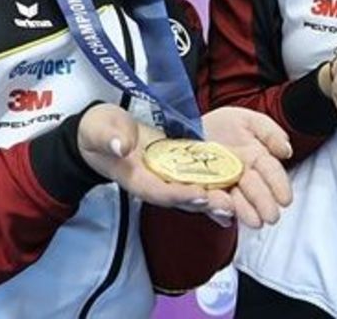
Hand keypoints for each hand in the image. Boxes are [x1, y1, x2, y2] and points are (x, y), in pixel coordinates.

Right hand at [78, 103, 226, 219]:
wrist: (102, 131)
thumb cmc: (99, 132)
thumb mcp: (99, 130)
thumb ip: (109, 138)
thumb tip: (121, 145)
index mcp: (134, 178)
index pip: (158, 191)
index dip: (179, 194)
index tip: (200, 194)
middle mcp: (154, 182)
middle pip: (181, 198)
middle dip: (204, 203)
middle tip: (230, 206)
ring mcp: (167, 176)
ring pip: (193, 192)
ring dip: (214, 199)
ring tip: (238, 205)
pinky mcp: (178, 166)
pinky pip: (198, 179)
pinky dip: (215, 186)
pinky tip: (236, 193)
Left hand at [201, 106, 294, 228]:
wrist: (185, 128)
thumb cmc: (219, 126)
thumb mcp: (247, 120)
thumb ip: (269, 132)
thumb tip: (286, 151)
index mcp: (255, 159)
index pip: (271, 172)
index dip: (279, 185)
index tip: (285, 199)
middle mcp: (239, 176)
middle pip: (254, 191)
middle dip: (263, 204)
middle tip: (271, 216)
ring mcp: (220, 187)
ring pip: (234, 201)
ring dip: (243, 211)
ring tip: (253, 220)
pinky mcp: (200, 194)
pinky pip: (207, 203)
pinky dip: (216, 210)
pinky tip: (225, 210)